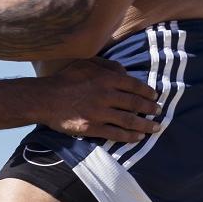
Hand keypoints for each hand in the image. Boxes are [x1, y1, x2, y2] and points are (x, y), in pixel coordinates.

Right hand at [36, 59, 159, 142]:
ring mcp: (99, 113)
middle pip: (135, 103)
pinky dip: (129, 136)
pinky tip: (137, 138)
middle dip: (150, 109)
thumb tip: (125, 72)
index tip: (154, 96)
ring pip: (129, 120)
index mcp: (106, 78)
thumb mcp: (86, 63)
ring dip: (145, 125)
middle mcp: (106, 95)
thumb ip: (107, 65)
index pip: (134, 85)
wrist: (44, 98)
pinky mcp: (91, 127)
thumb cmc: (65, 79)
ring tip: (155, 127)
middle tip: (158, 112)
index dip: (147, 92)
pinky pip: (115, 133)